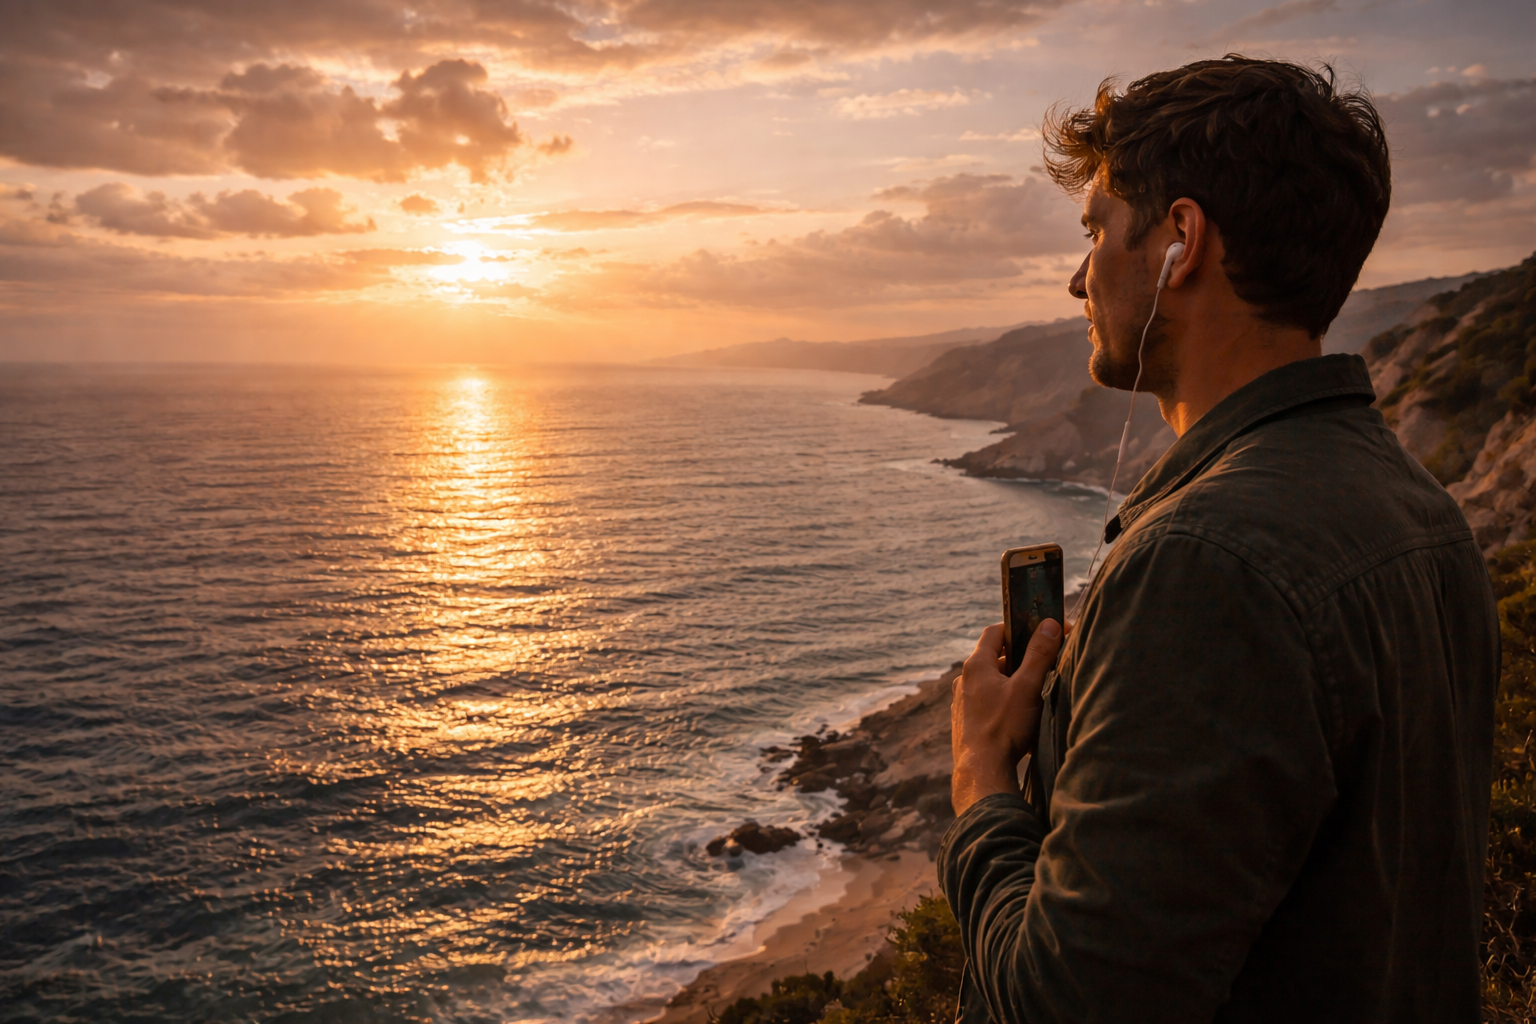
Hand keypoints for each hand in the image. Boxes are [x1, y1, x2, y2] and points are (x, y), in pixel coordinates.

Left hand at [951, 619, 1063, 816]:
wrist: (982, 771)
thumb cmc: (1004, 727)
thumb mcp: (1028, 687)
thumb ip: (1039, 654)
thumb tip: (1050, 624)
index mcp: (976, 665)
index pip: (994, 632)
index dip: (1017, 628)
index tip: (1038, 634)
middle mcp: (963, 680)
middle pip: (994, 658)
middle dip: (1019, 659)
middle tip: (1043, 667)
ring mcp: (962, 702)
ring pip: (991, 682)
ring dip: (1011, 683)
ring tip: (1034, 694)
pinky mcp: (965, 722)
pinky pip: (986, 703)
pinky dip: (1002, 702)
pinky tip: (1018, 717)